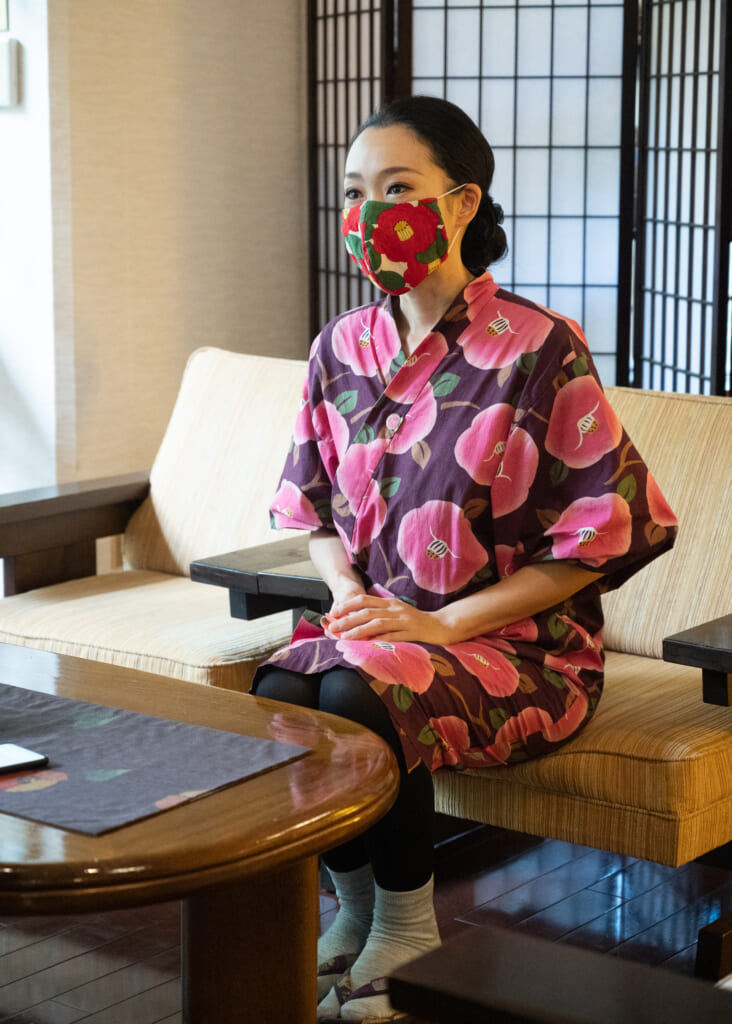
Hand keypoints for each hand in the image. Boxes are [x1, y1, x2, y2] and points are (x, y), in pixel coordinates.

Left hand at [321, 593, 452, 644]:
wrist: (441, 625)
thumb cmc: (416, 621)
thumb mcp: (397, 612)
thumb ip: (380, 614)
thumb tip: (358, 620)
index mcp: (389, 602)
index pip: (364, 599)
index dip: (347, 605)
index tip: (333, 612)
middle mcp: (394, 609)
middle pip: (367, 612)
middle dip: (347, 619)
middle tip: (332, 627)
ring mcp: (403, 620)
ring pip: (377, 623)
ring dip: (359, 630)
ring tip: (344, 638)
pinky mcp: (411, 632)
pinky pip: (392, 637)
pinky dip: (378, 641)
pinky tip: (367, 645)